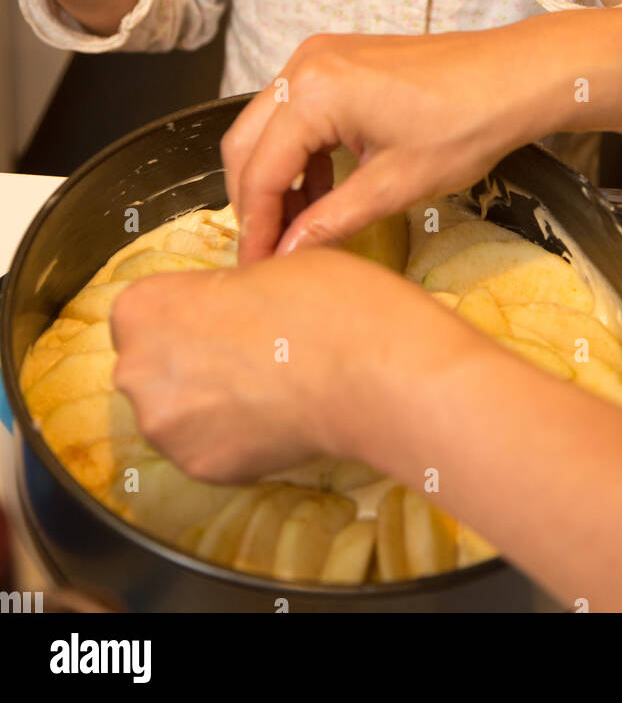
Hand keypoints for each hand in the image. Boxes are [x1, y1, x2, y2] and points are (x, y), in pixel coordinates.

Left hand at [110, 245, 464, 481]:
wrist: (371, 372)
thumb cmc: (324, 301)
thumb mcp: (265, 266)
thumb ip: (222, 293)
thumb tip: (230, 310)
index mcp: (143, 308)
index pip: (144, 309)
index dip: (188, 308)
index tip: (223, 311)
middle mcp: (138, 370)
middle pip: (152, 362)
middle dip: (190, 357)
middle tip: (248, 348)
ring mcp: (167, 427)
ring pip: (177, 409)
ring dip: (207, 400)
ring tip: (266, 384)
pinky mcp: (200, 468)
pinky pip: (205, 446)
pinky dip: (231, 435)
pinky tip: (273, 415)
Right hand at [221, 23, 562, 262]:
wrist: (514, 76)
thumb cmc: (469, 121)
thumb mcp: (395, 185)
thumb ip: (330, 221)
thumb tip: (287, 253)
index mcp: (315, 92)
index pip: (260, 170)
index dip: (255, 226)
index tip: (257, 265)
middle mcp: (306, 65)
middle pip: (247, 143)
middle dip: (254, 201)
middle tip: (268, 251)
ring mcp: (320, 57)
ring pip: (268, 127)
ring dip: (275, 177)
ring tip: (296, 227)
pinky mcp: (337, 61)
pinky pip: (296, 111)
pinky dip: (299, 152)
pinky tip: (320, 190)